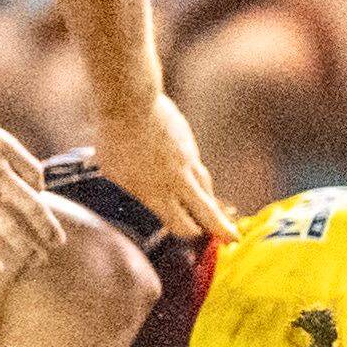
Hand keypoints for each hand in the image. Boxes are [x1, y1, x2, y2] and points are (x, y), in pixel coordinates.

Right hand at [0, 108, 60, 279]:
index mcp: (6, 152)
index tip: (38, 199)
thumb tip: (26, 175)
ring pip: (9, 226)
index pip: (36, 176)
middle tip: (59, 242)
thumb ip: (6, 154)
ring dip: (26, 247)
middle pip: (32, 205)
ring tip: (39, 262)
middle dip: (48, 227)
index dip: (40, 189)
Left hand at [91, 90, 232, 245]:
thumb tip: (135, 198)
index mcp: (156, 193)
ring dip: (210, 203)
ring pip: (206, 188)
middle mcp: (177, 181)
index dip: (189, 235)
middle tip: (233, 238)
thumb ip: (129, 189)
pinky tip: (195, 179)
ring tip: (215, 212)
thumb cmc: (114, 139)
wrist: (133, 104)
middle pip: (207, 211)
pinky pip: (198, 168)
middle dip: (222, 228)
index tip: (194, 242)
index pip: (182, 225)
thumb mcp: (113, 172)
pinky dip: (199, 179)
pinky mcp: (189, 145)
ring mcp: (187, 161)